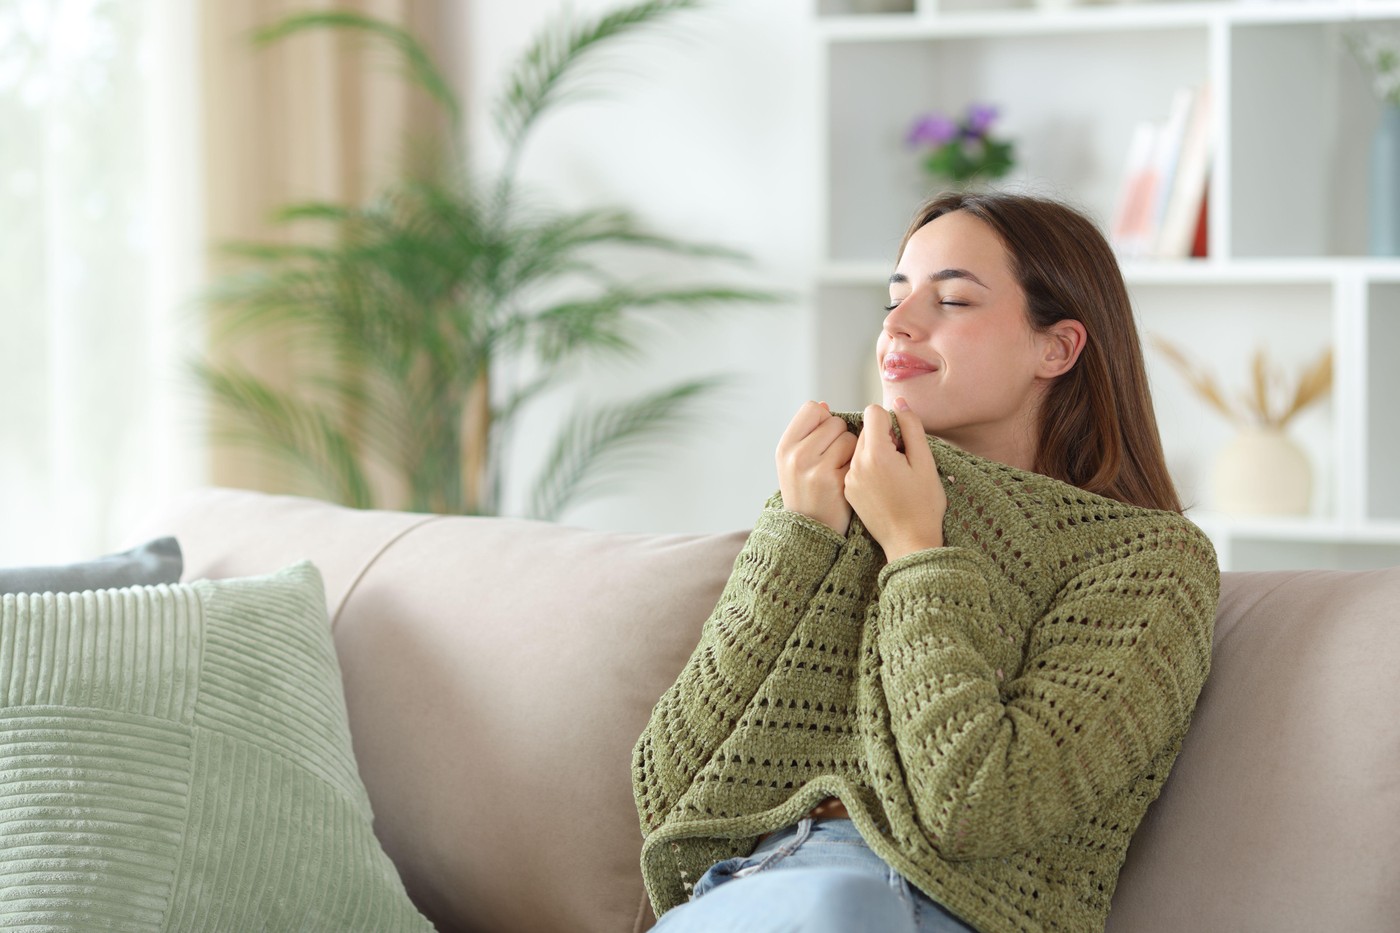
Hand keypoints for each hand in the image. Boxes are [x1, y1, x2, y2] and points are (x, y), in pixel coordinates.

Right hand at [776, 401, 858, 534]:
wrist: (811, 530)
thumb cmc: (806, 491)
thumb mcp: (793, 462)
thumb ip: (807, 434)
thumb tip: (824, 405)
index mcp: (784, 447)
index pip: (812, 409)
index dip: (823, 420)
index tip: (823, 438)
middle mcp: (797, 456)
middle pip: (834, 421)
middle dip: (839, 436)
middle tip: (832, 458)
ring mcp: (816, 469)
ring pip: (849, 437)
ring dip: (851, 450)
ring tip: (839, 469)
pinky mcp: (837, 481)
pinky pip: (858, 455)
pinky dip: (857, 465)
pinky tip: (847, 480)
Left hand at [844, 398, 945, 560]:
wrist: (910, 542)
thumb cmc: (924, 504)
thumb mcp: (925, 462)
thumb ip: (911, 427)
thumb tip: (899, 402)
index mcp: (876, 454)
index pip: (873, 412)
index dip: (892, 421)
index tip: (903, 442)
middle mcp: (856, 464)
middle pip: (865, 430)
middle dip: (884, 437)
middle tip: (901, 461)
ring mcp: (849, 478)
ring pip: (859, 447)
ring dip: (875, 452)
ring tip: (893, 476)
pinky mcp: (847, 491)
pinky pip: (855, 466)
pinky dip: (868, 468)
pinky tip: (884, 487)